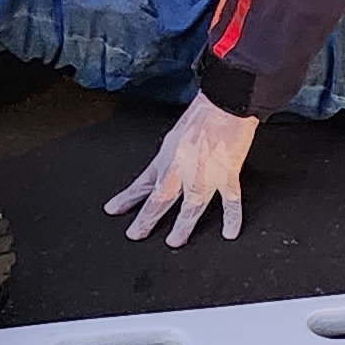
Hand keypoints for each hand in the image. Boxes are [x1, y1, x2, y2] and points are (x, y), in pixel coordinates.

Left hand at [107, 92, 258, 246]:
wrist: (226, 103)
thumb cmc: (203, 114)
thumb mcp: (173, 136)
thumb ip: (169, 159)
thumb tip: (163, 176)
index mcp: (168, 158)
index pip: (142, 183)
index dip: (126, 199)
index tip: (114, 210)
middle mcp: (183, 169)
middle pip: (160, 200)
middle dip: (146, 221)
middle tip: (135, 234)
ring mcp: (207, 175)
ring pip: (191, 208)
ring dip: (182, 227)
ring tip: (174, 242)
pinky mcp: (228, 175)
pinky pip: (230, 202)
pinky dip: (231, 219)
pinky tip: (228, 233)